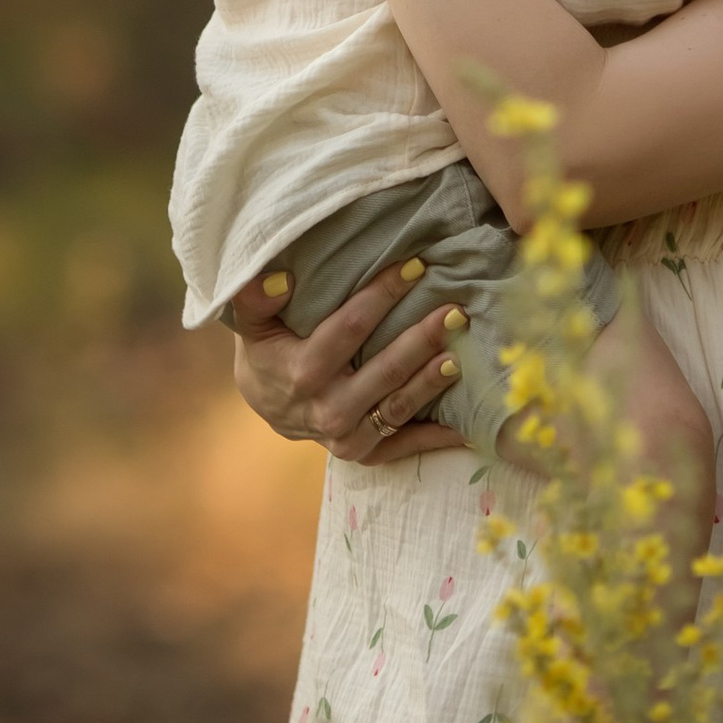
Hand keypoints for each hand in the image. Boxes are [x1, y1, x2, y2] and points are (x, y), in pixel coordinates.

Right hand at [227, 264, 468, 460]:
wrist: (268, 406)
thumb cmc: (268, 351)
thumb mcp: (253, 324)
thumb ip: (255, 299)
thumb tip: (278, 277)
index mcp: (303, 371)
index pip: (350, 328)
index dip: (383, 295)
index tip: (415, 267)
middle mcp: (327, 409)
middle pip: (385, 370)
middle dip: (422, 339)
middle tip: (455, 312)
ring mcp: (346, 437)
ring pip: (399, 407)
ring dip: (433, 381)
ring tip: (463, 355)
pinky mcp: (364, 455)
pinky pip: (405, 446)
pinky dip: (438, 437)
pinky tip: (468, 422)